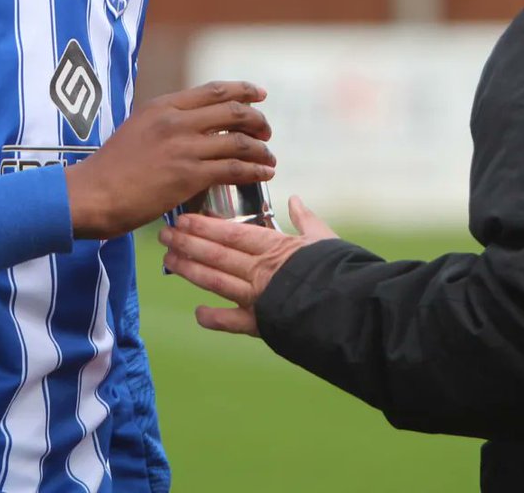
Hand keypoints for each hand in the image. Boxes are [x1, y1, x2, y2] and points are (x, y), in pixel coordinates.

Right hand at [64, 81, 274, 239]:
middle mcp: (175, 121)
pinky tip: (264, 173)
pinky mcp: (188, 176)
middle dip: (258, 119)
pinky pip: (234, 169)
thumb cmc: (111, 166)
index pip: (213, 90)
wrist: (94, 192)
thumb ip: (165, 122)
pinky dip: (255, 170)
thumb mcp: (137, 128)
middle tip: (266, 131)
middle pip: (233, 111)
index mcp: (162, 106)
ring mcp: (183, 147)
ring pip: (239, 141)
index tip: (260, 95)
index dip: (243, 90)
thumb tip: (191, 124)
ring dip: (261, 149)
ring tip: (269, 157)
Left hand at [159, 195, 335, 335]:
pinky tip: (197, 313)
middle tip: (165, 234)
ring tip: (169, 260)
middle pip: (217, 254)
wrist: (358, 312)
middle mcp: (262, 271)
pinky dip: (215, 319)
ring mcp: (260, 298)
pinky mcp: (265, 325)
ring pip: (216, 281)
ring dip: (190, 270)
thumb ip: (305, 219)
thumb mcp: (325, 239)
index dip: (204, 225)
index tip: (183, 218)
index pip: (231, 232)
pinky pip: (234, 322)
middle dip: (188, 243)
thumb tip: (295, 198)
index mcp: (275, 247)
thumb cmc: (345, 271)